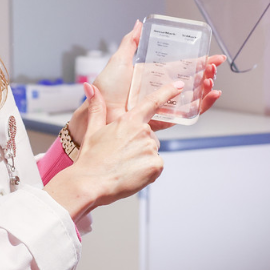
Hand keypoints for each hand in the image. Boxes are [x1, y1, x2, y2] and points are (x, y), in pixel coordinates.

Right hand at [44, 79, 182, 220]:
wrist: (90, 183)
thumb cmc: (90, 159)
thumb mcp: (92, 130)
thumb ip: (96, 107)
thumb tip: (90, 87)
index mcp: (129, 121)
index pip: (152, 102)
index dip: (167, 92)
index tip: (179, 85)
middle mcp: (143, 132)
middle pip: (149, 136)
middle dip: (138, 145)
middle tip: (120, 155)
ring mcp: (151, 149)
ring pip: (151, 152)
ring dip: (142, 159)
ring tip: (123, 166)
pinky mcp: (156, 165)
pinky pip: (155, 166)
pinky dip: (146, 172)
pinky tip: (131, 174)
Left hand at [68, 21, 226, 138]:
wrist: (98, 112)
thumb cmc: (105, 89)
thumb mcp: (119, 61)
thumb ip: (131, 43)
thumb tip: (139, 23)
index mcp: (154, 77)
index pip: (183, 67)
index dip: (199, 62)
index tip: (213, 56)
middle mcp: (161, 91)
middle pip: (192, 82)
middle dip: (206, 74)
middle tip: (214, 67)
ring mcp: (163, 106)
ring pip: (193, 98)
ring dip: (206, 88)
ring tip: (211, 79)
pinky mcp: (162, 120)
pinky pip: (186, 115)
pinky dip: (202, 106)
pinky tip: (209, 96)